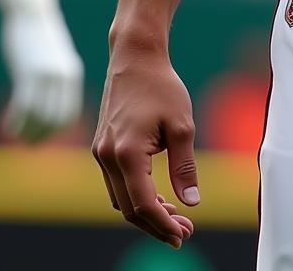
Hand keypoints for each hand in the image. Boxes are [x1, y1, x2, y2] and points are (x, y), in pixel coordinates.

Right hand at [1, 6, 83, 142]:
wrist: (33, 13)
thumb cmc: (43, 38)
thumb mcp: (58, 60)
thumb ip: (61, 80)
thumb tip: (58, 102)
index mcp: (73, 75)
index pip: (69, 113)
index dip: (56, 130)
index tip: (42, 136)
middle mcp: (64, 77)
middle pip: (56, 119)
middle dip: (42, 135)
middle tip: (28, 143)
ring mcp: (47, 75)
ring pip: (40, 116)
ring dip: (28, 131)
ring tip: (18, 134)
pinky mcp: (29, 73)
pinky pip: (24, 107)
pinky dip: (17, 122)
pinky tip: (10, 126)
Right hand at [92, 39, 197, 248]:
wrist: (135, 58)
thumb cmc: (162, 87)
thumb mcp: (182, 126)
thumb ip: (184, 166)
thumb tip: (192, 202)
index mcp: (126, 153)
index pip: (143, 205)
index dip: (163, 225)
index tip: (184, 235)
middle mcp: (106, 157)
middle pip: (128, 208)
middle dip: (156, 224)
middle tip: (184, 232)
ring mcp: (100, 152)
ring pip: (120, 198)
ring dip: (145, 212)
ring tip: (176, 217)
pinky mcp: (101, 146)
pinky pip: (116, 183)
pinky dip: (135, 195)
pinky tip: (158, 196)